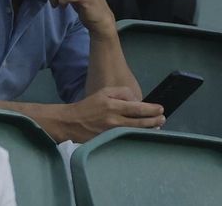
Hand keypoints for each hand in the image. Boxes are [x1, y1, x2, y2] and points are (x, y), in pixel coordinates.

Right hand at [48, 86, 164, 142]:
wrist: (71, 122)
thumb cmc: (89, 106)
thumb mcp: (103, 92)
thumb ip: (121, 92)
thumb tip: (137, 99)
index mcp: (113, 105)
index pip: (138, 108)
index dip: (152, 109)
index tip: (160, 109)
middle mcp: (115, 120)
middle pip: (141, 122)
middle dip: (155, 120)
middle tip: (162, 118)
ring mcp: (114, 132)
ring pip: (138, 131)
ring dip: (150, 129)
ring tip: (157, 126)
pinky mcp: (113, 141)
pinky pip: (130, 138)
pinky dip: (139, 135)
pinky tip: (144, 133)